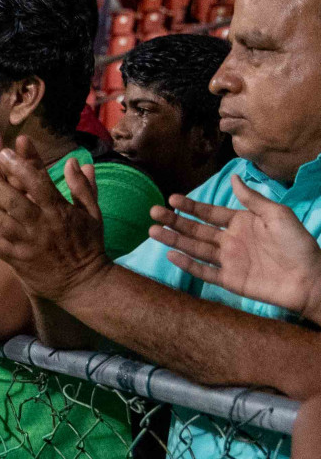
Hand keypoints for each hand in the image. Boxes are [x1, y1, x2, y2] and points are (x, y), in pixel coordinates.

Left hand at [0, 133, 112, 303]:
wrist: (83, 284)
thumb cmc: (89, 245)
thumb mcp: (93, 213)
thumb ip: (82, 187)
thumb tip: (73, 161)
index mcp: (60, 212)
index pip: (39, 184)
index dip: (20, 167)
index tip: (4, 153)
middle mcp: (41, 226)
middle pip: (14, 202)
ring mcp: (27, 244)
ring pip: (0, 223)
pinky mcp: (17, 260)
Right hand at [151, 174, 320, 320]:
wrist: (310, 278)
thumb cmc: (298, 244)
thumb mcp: (277, 214)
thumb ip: (251, 199)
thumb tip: (233, 178)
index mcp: (241, 223)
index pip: (209, 213)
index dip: (191, 206)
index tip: (172, 198)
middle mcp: (230, 240)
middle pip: (196, 229)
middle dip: (174, 221)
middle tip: (153, 212)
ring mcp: (228, 261)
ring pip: (194, 248)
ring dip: (174, 239)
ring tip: (153, 231)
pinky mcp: (229, 280)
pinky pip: (204, 271)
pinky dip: (187, 264)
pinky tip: (172, 255)